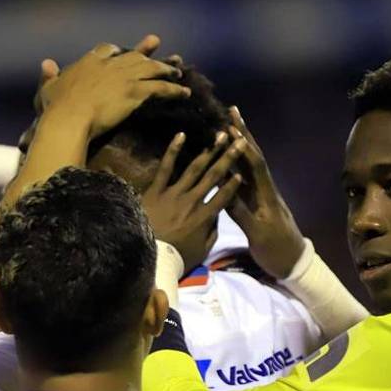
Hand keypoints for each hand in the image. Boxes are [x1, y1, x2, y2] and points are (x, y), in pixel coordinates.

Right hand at [42, 38, 189, 139]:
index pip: (105, 50)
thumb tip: (46, 63)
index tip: (120, 50)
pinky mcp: (136, 92)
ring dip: (166, 69)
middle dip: (146, 49)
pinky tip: (184, 93)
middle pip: (133, 54)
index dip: (114, 50)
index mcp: (89, 62)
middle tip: (157, 42)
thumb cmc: (55, 108)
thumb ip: (48, 76)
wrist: (70, 118)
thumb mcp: (47, 90)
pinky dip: (174, 90)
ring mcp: (125, 77)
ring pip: (151, 68)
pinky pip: (161, 88)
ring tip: (178, 71)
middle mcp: (110, 65)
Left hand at [141, 131, 243, 271]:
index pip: (224, 196)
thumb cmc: (175, 256)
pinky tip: (181, 134)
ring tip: (220, 135)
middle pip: (214, 176)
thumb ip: (211, 233)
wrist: (148, 255)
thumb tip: (217, 217)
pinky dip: (173, 150)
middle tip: (239, 142)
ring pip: (194, 168)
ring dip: (209, 150)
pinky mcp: (156, 190)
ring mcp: (174, 193)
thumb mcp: (200, 251)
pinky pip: (165, 167)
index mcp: (204, 216)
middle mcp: (192, 200)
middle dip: (228, 158)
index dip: (234, 184)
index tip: (242, 172)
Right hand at [226, 106, 306, 277]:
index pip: (255, 164)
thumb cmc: (277, 251)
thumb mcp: (258, 235)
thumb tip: (223, 191)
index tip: (232, 125)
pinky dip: (236, 164)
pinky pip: (246, 178)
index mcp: (267, 196)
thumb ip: (241, 213)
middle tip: (233, 111)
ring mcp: (263, 196)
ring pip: (250, 165)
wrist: (294, 264)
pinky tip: (228, 156)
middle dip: (244, 134)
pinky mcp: (259, 203)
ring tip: (230, 125)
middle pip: (255, 157)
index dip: (244, 145)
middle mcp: (266, 190)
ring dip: (241, 145)